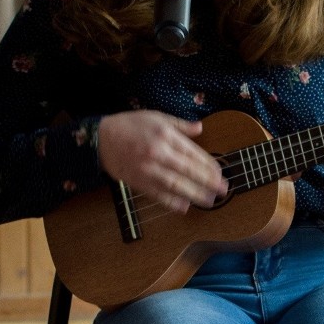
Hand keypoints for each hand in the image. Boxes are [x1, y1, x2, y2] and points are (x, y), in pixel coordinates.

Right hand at [97, 111, 226, 214]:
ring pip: (175, 185)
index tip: (220, 172)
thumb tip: (200, 128)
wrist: (100, 140)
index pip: (192, 153)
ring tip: (209, 201)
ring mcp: (147, 170)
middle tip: (223, 190)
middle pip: (187, 170)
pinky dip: (172, 202)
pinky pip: (158, 195)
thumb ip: (180, 125)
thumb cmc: (129, 125)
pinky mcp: (138, 182)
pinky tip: (184, 207)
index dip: (208, 164)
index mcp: (164, 136)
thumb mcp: (156, 117)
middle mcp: (157, 153)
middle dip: (208, 181)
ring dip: (194, 194)